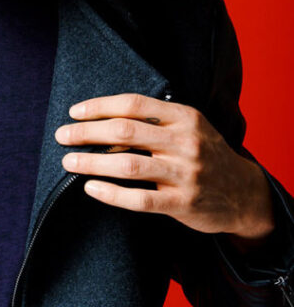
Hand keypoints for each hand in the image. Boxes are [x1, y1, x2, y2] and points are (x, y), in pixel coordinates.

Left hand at [54, 93, 275, 239]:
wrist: (244, 193)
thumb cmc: (205, 156)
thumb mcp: (190, 128)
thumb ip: (156, 121)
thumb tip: (102, 121)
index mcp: (185, 117)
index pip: (134, 104)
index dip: (100, 106)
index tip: (74, 112)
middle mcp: (185, 142)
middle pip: (125, 131)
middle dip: (87, 132)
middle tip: (63, 135)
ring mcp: (185, 174)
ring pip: (127, 165)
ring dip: (92, 162)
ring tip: (69, 161)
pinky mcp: (183, 203)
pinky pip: (139, 199)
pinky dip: (111, 193)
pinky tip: (91, 188)